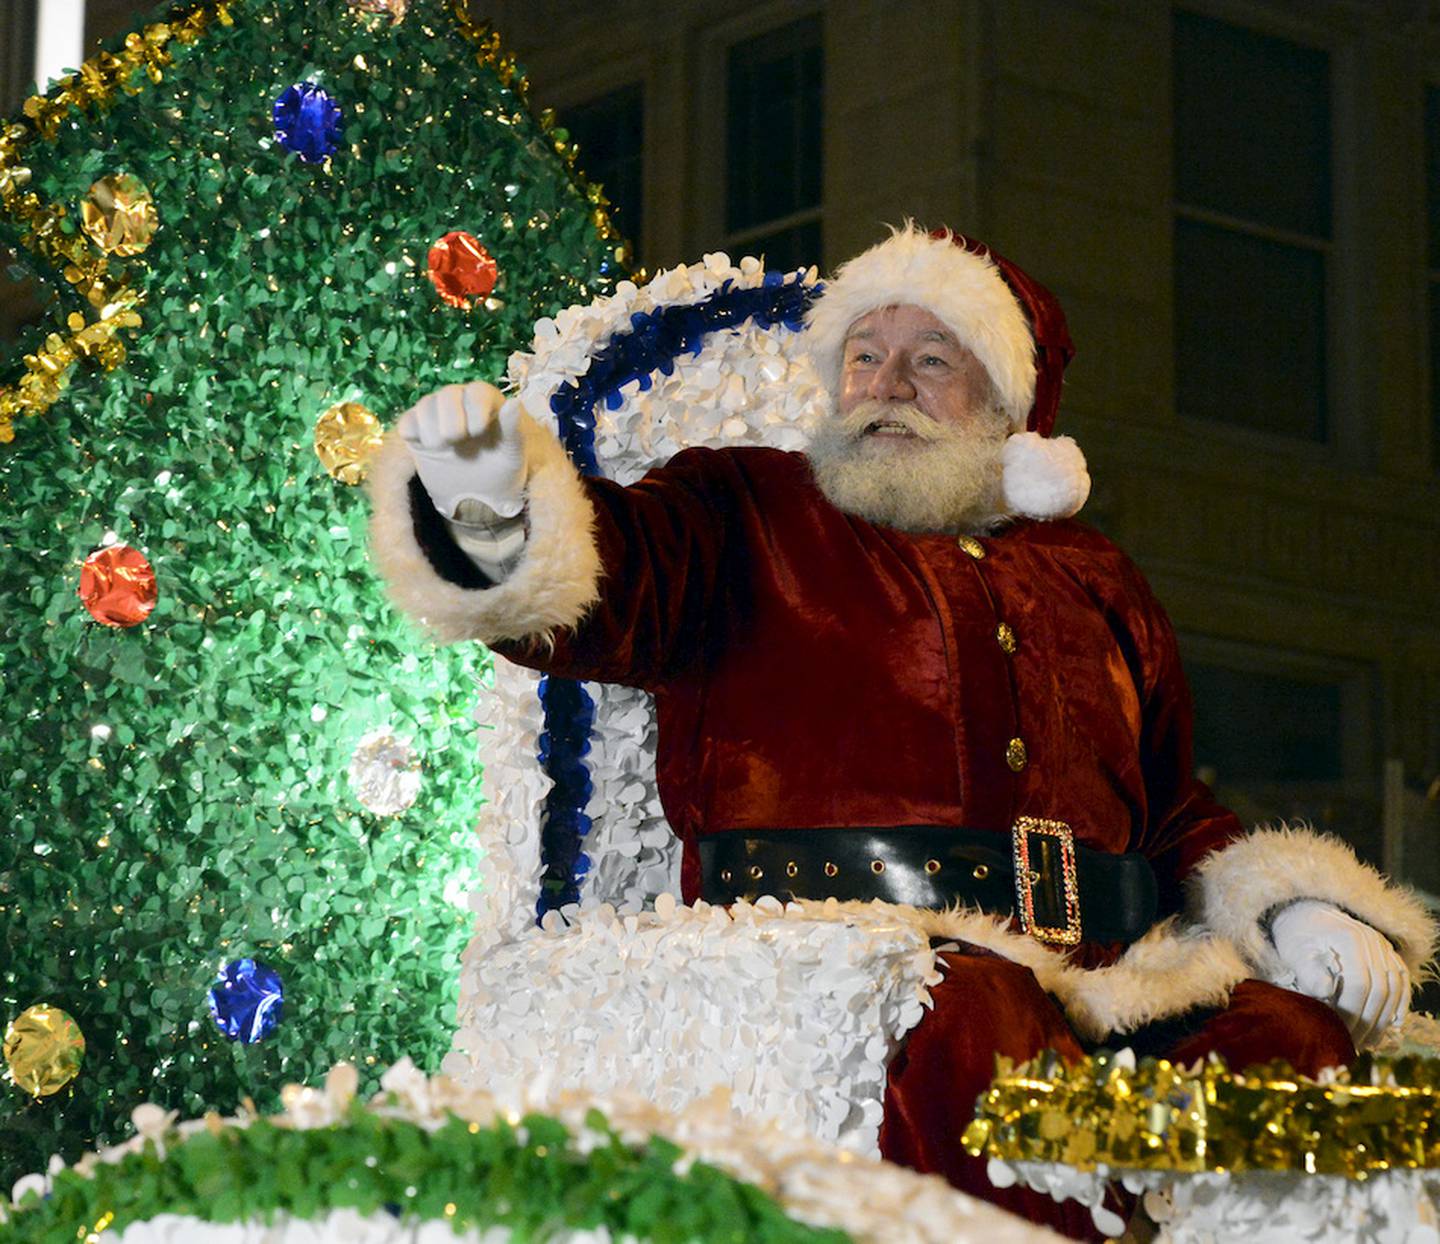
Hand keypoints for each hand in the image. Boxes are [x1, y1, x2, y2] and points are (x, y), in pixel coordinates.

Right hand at [398, 381, 528, 519]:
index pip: (476, 391)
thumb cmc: (500, 470)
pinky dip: (411, 432)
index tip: (477, 433)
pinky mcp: (417, 430)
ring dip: (431, 428)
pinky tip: (424, 447)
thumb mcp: (512, 454)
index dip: (475, 409)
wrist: (477, 496)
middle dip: (450, 419)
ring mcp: (436, 414)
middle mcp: (460, 401)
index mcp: (486, 403)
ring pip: (425, 405)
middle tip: (454, 441)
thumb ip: (513, 428)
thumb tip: (515, 402)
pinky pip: (407, 421)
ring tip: (441, 449)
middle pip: (447, 394)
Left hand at [1270, 900, 1409, 1047]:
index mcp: (1349, 938)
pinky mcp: (1388, 953)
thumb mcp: (1293, 950)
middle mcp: (1372, 940)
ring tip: (1368, 1041)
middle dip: (1368, 1021)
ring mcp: (1383, 946)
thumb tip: (1325, 992)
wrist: (1306, 914)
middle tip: (1353, 1045)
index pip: (1359, 983)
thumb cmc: (1296, 936)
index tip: (1340, 1032)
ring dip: (1384, 1018)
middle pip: (1380, 989)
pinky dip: (1400, 1004)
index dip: (1351, 1011)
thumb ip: (1307, 970)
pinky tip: (1392, 1025)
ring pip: (1395, 987)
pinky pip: (1402, 980)